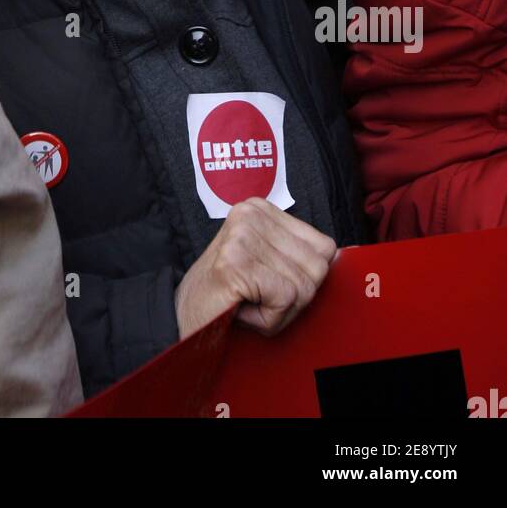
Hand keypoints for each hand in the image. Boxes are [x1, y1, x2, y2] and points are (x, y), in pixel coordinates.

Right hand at [174, 198, 335, 339]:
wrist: (183, 317)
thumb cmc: (229, 294)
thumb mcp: (267, 262)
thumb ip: (299, 254)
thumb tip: (344, 255)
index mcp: (262, 208)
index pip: (324, 247)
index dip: (304, 278)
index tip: (270, 284)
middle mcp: (252, 213)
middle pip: (318, 268)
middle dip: (294, 298)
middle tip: (258, 298)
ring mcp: (243, 236)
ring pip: (304, 287)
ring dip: (279, 311)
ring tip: (248, 302)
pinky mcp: (236, 263)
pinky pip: (286, 299)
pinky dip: (268, 319)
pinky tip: (242, 308)